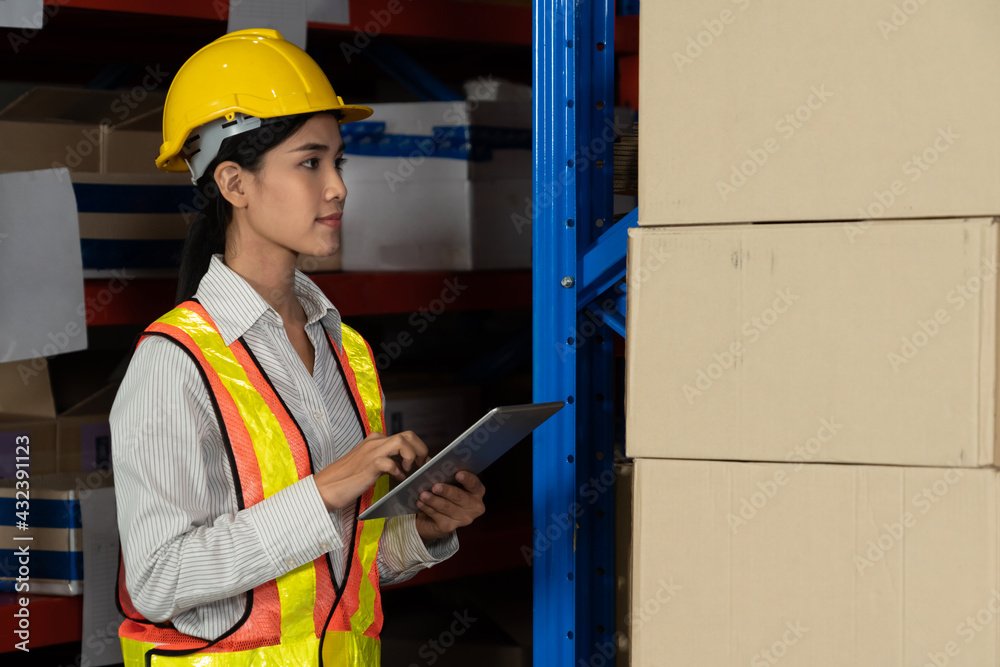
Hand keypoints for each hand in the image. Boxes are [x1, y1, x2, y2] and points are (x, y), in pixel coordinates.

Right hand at [314, 431, 428, 510]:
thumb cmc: (347, 479)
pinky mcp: (368, 465)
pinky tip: (397, 479)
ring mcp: (371, 452)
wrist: (325, 487)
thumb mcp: (370, 464)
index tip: (422, 462)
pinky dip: (398, 471)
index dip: (418, 448)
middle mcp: (375, 442)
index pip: (405, 436)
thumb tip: (405, 464)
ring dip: (412, 456)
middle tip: (421, 466)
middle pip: (409, 435)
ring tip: (409, 470)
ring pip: (402, 441)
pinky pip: (390, 462)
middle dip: (420, 450)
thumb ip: (386, 460)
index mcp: (375, 440)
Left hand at [415, 471, 485, 542]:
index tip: (458, 474)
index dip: (467, 479)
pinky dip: (427, 508)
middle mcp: (474, 507)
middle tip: (435, 487)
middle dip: (447, 491)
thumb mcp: (449, 483)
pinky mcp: (449, 527)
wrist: (436, 518)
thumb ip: (446, 474)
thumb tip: (434, 465)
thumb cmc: (445, 495)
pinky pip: (437, 516)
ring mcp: (463, 519)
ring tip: (423, 494)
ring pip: (447, 507)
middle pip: (460, 497)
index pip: (475, 484)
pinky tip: (420, 503)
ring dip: (434, 500)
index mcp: (477, 492)